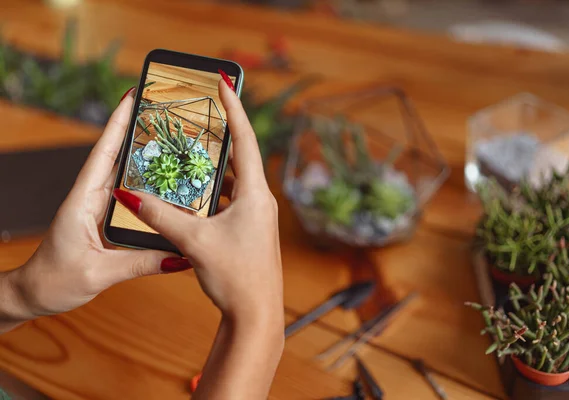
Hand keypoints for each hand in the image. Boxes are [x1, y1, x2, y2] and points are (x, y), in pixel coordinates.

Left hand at [0, 88, 183, 329]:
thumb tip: (180, 256)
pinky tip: (169, 184)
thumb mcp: (99, 273)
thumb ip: (140, 263)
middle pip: (118, 155)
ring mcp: (100, 207)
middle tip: (167, 113)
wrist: (35, 294)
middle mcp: (92, 197)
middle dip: (139, 130)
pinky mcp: (107, 219)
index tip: (133, 95)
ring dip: (146, 156)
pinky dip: (148, 184)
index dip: (118, 123)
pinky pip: (131, 196)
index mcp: (83, 200)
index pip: (103, 153)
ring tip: (176, 142)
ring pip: (126, 174)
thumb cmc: (54, 281)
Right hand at [113, 80, 283, 328]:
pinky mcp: (251, 230)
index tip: (225, 82)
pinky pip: (233, 201)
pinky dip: (215, 192)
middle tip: (201, 115)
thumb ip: (161, 216)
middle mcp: (262, 200)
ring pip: (235, 182)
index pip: (246, 140)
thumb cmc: (235, 276)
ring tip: (191, 152)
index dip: (235, 109)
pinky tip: (195, 195)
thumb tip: (131, 194)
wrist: (256, 315)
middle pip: (241, 158)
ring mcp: (258, 216)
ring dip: (215, 168)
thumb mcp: (194, 242)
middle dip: (220, 136)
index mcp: (256, 194)